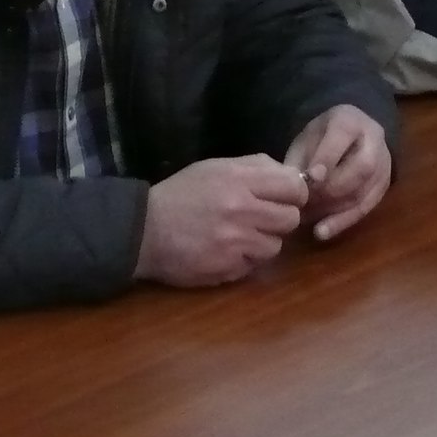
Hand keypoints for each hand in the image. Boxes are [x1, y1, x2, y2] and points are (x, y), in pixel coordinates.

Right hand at [135, 154, 309, 286]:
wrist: (142, 231)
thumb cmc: (181, 194)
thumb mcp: (217, 167)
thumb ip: (257, 167)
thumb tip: (294, 176)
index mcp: (240, 181)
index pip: (294, 188)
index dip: (294, 193)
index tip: (285, 197)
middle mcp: (242, 211)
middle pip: (291, 219)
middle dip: (280, 219)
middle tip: (263, 218)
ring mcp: (235, 243)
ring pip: (275, 246)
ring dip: (263, 242)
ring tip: (241, 235)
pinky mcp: (226, 269)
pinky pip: (253, 266)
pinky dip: (245, 260)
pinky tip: (226, 251)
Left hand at [283, 104, 391, 242]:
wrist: (350, 136)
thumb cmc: (321, 138)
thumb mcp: (304, 139)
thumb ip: (300, 161)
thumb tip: (292, 190)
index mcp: (350, 120)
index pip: (343, 135)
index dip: (327, 158)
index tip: (310, 179)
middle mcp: (374, 139)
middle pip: (362, 167)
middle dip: (331, 189)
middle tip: (304, 203)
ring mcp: (384, 163)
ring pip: (365, 190)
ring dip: (333, 209)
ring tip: (306, 219)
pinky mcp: (384, 185)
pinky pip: (367, 207)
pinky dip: (343, 221)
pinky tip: (322, 232)